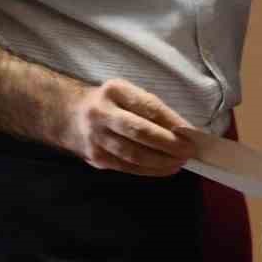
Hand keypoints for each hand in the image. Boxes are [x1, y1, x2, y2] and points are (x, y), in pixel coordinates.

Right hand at [62, 78, 195, 175]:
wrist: (70, 115)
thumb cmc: (111, 103)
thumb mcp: (127, 94)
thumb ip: (152, 109)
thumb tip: (184, 130)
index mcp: (116, 91)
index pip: (149, 107)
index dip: (172, 122)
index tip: (191, 133)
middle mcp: (102, 113)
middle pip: (140, 132)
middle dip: (169, 144)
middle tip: (188, 151)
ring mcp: (96, 138)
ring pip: (133, 154)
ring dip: (161, 161)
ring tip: (180, 162)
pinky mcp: (95, 157)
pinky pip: (127, 167)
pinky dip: (149, 170)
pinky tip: (164, 169)